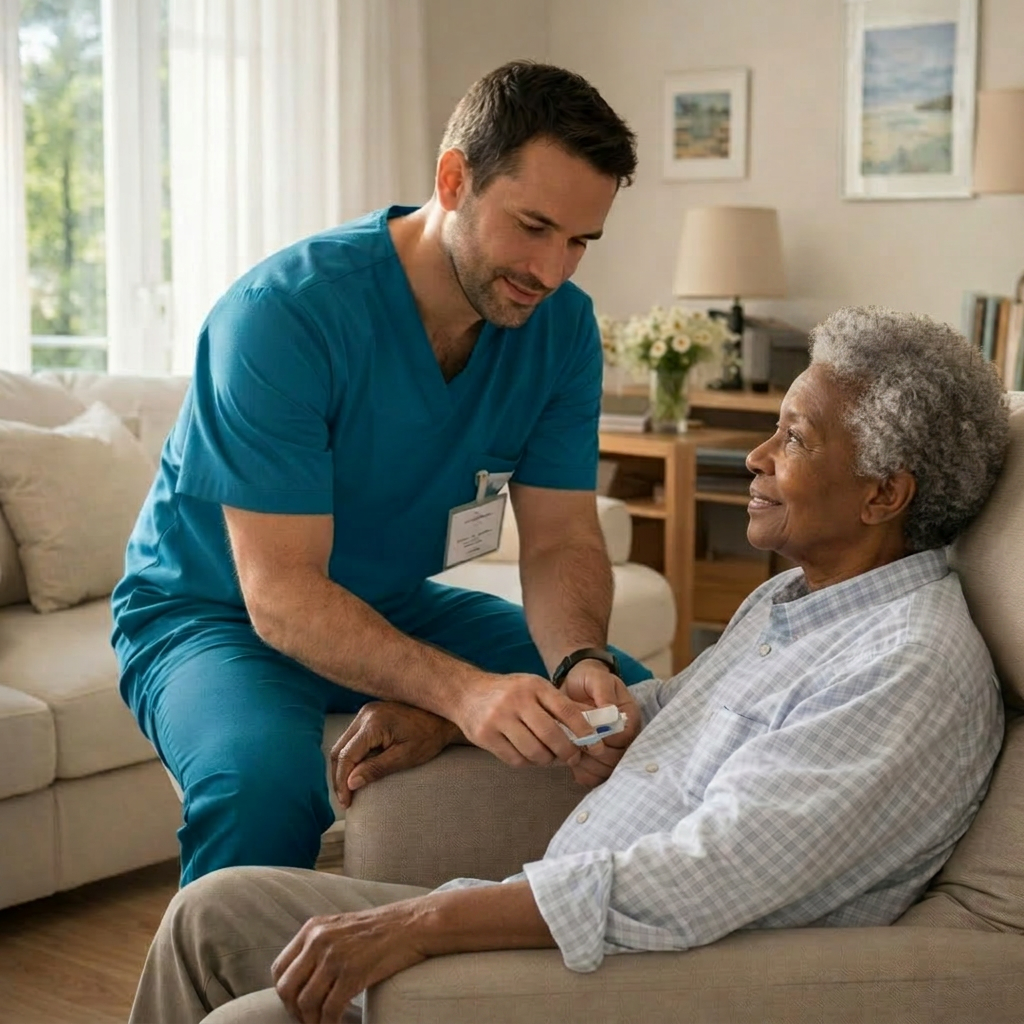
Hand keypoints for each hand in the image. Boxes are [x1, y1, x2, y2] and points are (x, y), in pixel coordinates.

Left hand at [272, 901, 424, 1023]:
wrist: (412, 924)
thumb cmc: (381, 930)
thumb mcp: (341, 928)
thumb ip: (319, 946)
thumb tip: (303, 979)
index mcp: (313, 928)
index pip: (279, 968)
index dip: (284, 993)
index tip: (296, 1006)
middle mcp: (319, 940)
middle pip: (287, 988)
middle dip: (294, 1011)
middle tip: (308, 1020)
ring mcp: (335, 956)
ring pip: (305, 1003)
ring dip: (312, 1021)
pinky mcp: (352, 973)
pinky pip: (330, 1010)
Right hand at [330, 702, 459, 808]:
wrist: (443, 716)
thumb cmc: (429, 737)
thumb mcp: (405, 757)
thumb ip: (376, 769)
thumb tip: (350, 784)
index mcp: (373, 723)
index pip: (347, 756)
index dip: (342, 782)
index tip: (346, 802)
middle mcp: (365, 714)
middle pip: (339, 749)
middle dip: (339, 777)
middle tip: (344, 801)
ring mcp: (367, 712)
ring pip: (343, 744)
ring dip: (343, 768)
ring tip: (348, 791)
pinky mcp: (370, 715)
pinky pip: (353, 739)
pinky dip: (351, 757)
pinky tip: (356, 773)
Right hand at [453, 673, 598, 769]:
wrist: (466, 692)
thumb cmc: (508, 692)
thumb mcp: (534, 688)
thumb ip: (560, 705)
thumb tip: (595, 723)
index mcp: (534, 686)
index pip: (566, 710)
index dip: (584, 730)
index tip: (596, 746)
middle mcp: (517, 700)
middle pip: (551, 734)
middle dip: (567, 752)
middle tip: (573, 758)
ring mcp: (499, 717)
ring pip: (534, 751)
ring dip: (546, 760)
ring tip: (549, 757)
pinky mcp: (485, 735)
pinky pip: (515, 759)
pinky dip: (527, 762)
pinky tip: (528, 755)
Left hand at [561, 661, 640, 787]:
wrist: (577, 685)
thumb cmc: (589, 680)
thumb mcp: (597, 678)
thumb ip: (603, 692)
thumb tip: (610, 711)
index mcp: (629, 717)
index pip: (625, 737)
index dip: (607, 739)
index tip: (588, 734)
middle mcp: (625, 736)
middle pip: (619, 758)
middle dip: (597, 756)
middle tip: (576, 747)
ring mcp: (613, 749)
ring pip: (608, 770)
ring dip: (590, 768)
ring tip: (572, 757)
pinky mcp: (599, 758)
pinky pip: (596, 776)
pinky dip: (585, 775)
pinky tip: (573, 767)